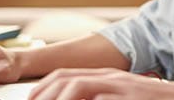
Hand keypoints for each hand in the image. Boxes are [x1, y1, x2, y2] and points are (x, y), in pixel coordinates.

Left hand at [28, 68, 173, 99]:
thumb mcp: (127, 99)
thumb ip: (105, 99)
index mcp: (108, 77)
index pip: (66, 75)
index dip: (44, 88)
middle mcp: (111, 77)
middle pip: (65, 77)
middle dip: (42, 93)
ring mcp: (121, 85)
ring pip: (76, 83)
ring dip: (56, 97)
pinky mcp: (130, 95)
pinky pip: (97, 95)